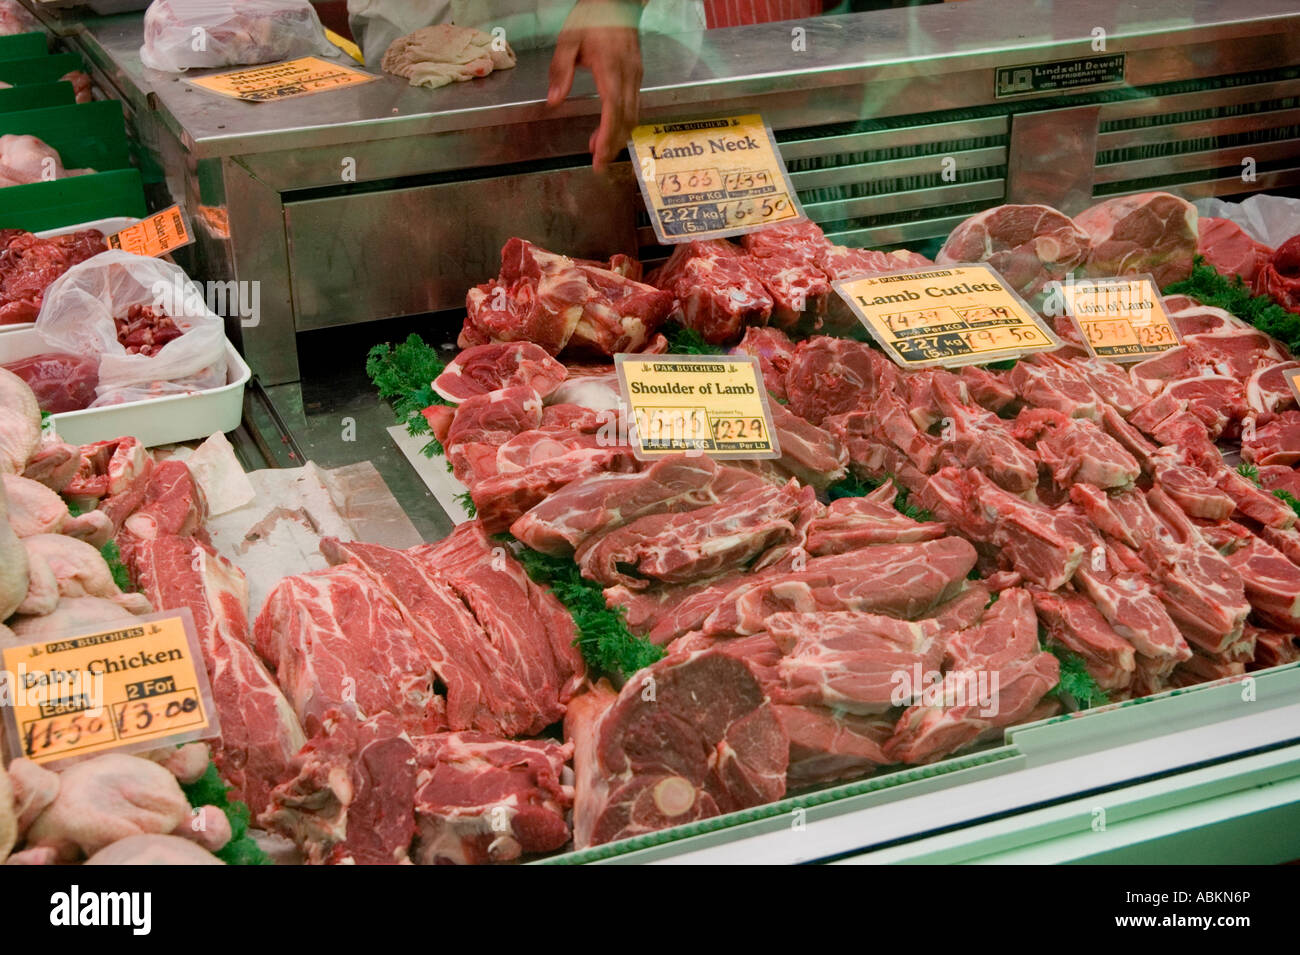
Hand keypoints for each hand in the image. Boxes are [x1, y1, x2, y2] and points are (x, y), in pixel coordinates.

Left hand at [547, 0, 643, 170]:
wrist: (617, 2)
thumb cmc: (592, 18)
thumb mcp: (568, 40)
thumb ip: (560, 71)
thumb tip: (554, 102)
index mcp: (611, 70)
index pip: (612, 111)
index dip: (607, 137)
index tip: (598, 156)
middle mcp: (628, 77)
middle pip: (626, 120)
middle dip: (613, 145)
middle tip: (599, 164)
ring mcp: (636, 77)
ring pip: (633, 116)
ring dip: (618, 136)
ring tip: (599, 150)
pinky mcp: (637, 76)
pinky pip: (633, 106)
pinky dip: (622, 123)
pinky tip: (608, 129)